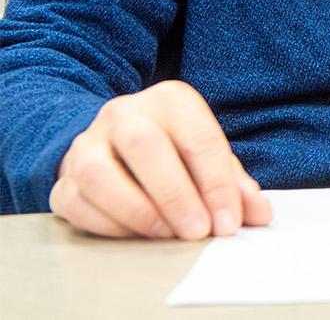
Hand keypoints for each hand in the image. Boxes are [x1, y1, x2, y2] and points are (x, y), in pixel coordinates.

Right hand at [51, 80, 270, 239]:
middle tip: (198, 232)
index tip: (229, 222)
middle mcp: (125, 113)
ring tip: (166, 235)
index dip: (218, 185)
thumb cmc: (176, 153)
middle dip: (176, 195)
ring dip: (136, 210)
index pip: (199, 138)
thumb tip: (259, 213)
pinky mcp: (64, 176)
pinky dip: (105, 223)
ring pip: (97, 172)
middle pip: (146, 147)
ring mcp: (88, 142)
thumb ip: (235, 185)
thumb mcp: (210, 159)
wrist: (116, 141)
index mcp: (171, 101)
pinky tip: (134, 235)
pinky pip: (74, 200)